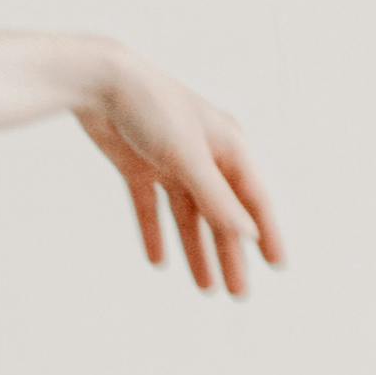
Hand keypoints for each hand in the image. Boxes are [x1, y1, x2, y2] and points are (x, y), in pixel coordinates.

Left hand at [74, 55, 283, 294]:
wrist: (98, 80)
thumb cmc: (152, 108)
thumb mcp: (188, 157)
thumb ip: (217, 198)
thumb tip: (249, 234)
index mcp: (228, 148)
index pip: (254, 200)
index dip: (266, 233)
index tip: (277, 266)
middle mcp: (203, 156)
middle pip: (221, 214)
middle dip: (230, 254)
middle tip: (237, 294)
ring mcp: (170, 161)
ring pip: (188, 216)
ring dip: (196, 250)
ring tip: (205, 288)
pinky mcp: (137, 165)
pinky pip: (150, 207)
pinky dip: (155, 232)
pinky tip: (157, 261)